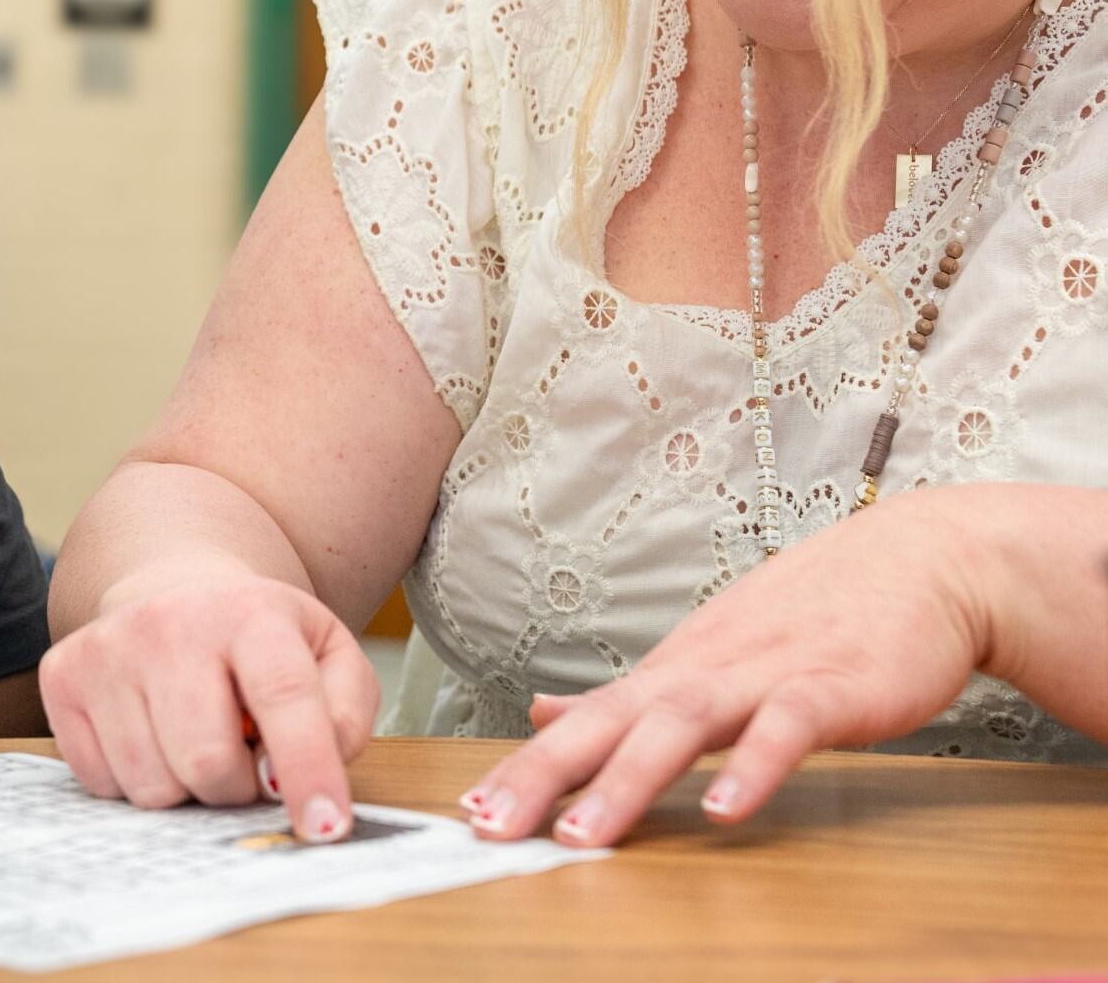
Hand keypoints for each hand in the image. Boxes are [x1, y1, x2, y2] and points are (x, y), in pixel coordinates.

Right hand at [40, 571, 381, 842]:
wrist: (177, 588)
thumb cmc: (259, 639)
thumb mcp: (327, 656)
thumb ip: (345, 714)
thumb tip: (308, 783)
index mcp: (250, 611)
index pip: (284, 694)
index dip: (308, 768)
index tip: (325, 827)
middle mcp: (171, 621)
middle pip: (206, 761)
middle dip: (235, 788)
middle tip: (244, 759)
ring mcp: (108, 646)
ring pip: (151, 785)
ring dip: (185, 788)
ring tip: (197, 738)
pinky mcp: (63, 674)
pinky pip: (101, 783)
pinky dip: (135, 780)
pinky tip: (153, 734)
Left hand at [460, 490, 991, 846]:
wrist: (922, 562)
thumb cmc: (816, 613)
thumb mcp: (712, 648)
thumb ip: (634, 692)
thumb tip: (548, 710)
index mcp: (678, 665)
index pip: (586, 720)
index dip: (529, 763)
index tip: (474, 810)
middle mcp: (707, 664)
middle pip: (612, 720)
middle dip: (546, 773)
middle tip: (491, 824)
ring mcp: (768, 671)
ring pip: (684, 721)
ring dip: (629, 779)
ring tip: (583, 834)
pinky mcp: (836, 685)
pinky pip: (789, 726)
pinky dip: (755, 766)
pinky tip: (725, 810)